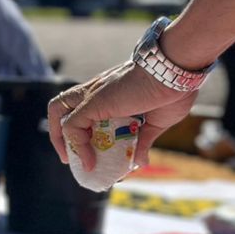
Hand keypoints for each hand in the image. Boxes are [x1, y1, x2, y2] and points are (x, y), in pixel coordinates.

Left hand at [47, 60, 197, 172]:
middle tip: (69, 157)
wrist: (175, 72)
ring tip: (72, 160)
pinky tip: (89, 161)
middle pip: (62, 106)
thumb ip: (145, 140)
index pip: (82, 111)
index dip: (80, 132)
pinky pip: (72, 126)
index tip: (87, 154)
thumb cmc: (172, 90)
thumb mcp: (156, 122)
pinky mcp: (94, 102)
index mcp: (110, 94)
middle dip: (59, 133)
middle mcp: (96, 91)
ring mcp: (93, 94)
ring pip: (59, 111)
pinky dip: (76, 145)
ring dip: (59, 138)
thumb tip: (141, 162)